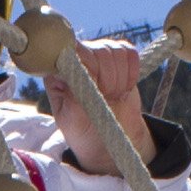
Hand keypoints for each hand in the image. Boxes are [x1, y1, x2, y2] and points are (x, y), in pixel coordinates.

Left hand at [42, 36, 155, 174]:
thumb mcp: (72, 120)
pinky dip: (131, 74)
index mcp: (58, 70)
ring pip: (116, 51)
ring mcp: (98, 55)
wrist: (106, 140)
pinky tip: (123, 88)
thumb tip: (76, 73)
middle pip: (100, 50)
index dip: (91, 71)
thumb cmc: (83, 130)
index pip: (75, 52)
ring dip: (120, 78)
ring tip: (112, 95)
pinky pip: (130, 53)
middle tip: (105, 98)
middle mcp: (77, 57)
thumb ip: (72, 96)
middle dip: (108, 79)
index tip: (96, 92)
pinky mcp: (118, 57)